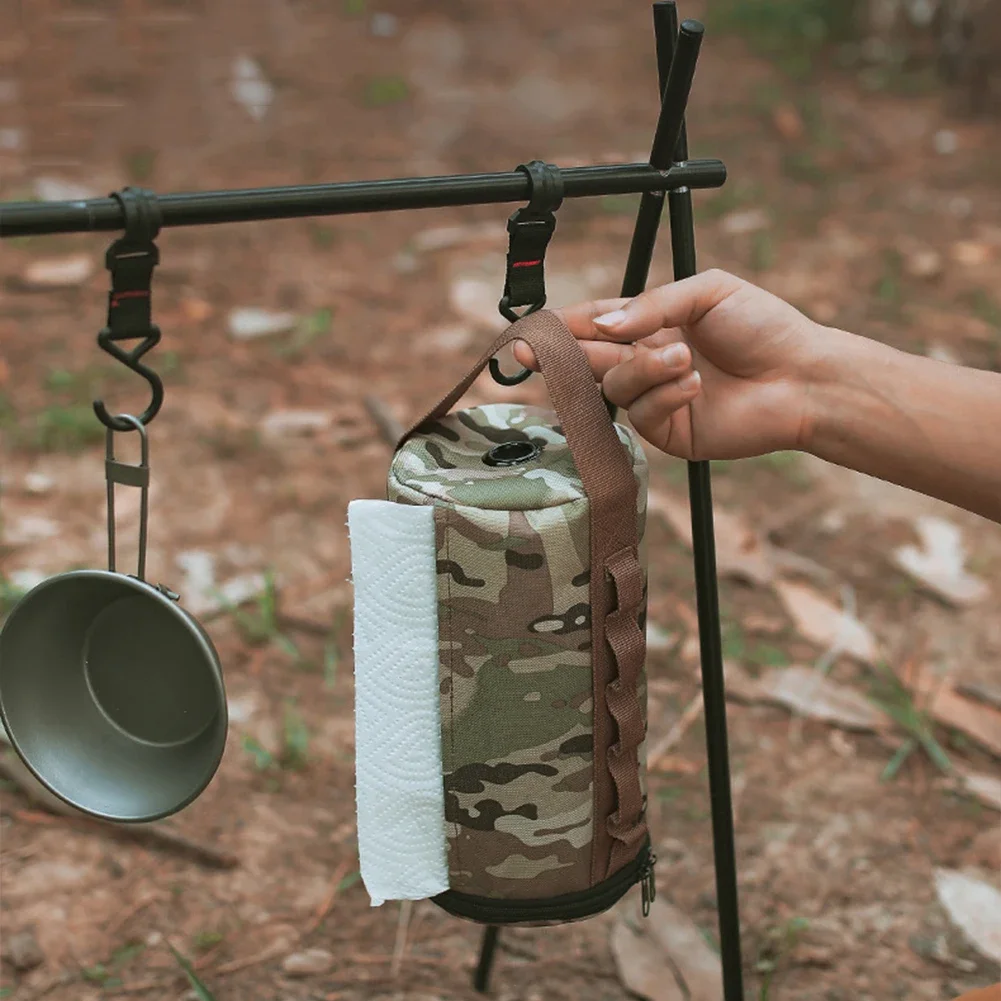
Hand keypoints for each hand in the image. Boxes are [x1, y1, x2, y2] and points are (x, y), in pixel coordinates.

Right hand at [512, 269, 827, 460]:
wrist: (804, 377)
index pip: (595, 324)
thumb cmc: (764, 327)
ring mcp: (655, 399)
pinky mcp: (669, 432)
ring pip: (615, 386)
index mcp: (651, 325)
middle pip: (588, 360)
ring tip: (684, 357)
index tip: (533, 329)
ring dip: (643, 369)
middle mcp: (646, 362)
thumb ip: (652, 306)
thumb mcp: (708, 292)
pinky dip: (666, 395)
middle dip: (558, 357)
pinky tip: (697, 384)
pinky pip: (644, 415)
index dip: (563, 327)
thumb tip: (604, 326)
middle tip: (532, 353)